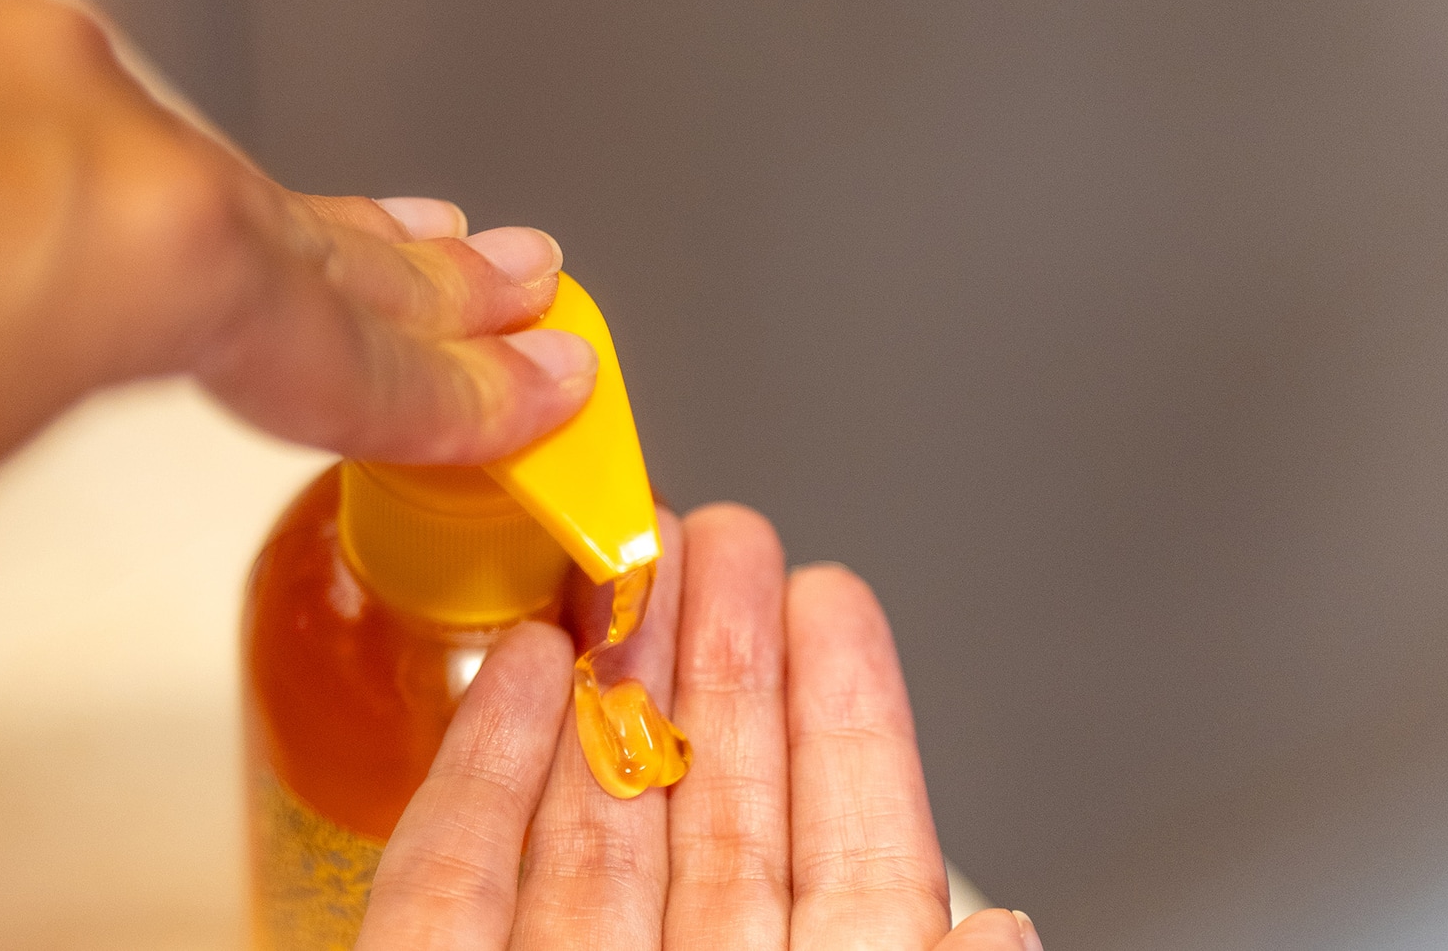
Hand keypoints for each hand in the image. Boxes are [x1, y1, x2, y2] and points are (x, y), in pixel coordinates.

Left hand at [0, 0, 593, 621]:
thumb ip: (38, 427)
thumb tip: (21, 391)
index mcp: (139, 242)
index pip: (345, 344)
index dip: (459, 391)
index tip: (542, 387)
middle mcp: (85, 119)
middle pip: (303, 230)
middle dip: (426, 280)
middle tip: (527, 292)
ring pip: (197, 170)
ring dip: (303, 223)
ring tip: (425, 241)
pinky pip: (84, 138)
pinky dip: (151, 192)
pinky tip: (196, 208)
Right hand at [358, 504, 1042, 949]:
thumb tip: (1003, 926)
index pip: (841, 866)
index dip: (841, 724)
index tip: (830, 598)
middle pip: (704, 819)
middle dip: (713, 660)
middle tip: (719, 535)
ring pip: (579, 830)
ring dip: (602, 680)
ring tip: (628, 559)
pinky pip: (444, 888)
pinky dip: (475, 769)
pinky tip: (517, 668)